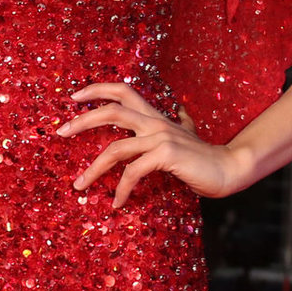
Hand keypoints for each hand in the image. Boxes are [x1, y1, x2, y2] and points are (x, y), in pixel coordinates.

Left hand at [60, 82, 253, 207]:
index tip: (73, 96)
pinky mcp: (166, 155)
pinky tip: (117, 202)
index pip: (123, 90)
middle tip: (60, 132)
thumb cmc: (205, 156)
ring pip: (115, 148)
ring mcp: (160, 137)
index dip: (97, 88)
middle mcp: (155, 122)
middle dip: (82, 120)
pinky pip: (133, 172)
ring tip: (80, 185)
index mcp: (155, 116)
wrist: (230, 169)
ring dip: (93, 169)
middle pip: (112, 110)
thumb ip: (179, 122)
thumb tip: (180, 108)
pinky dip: (121, 189)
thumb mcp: (188, 134)